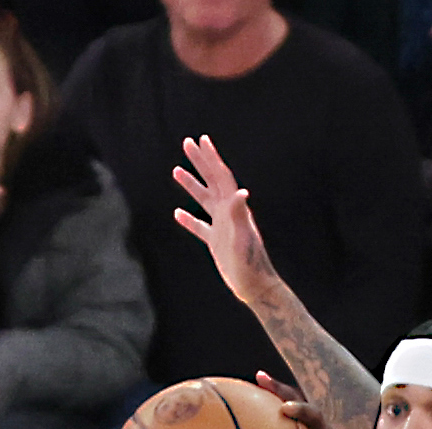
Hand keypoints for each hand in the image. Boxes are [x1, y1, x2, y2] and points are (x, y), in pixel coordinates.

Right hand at [172, 134, 280, 306]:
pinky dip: (188, 219)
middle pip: (211, 181)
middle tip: (187, 142)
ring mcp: (221, 226)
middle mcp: (228, 213)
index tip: (201, 140)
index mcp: (234, 208)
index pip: (221, 176)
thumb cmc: (250, 263)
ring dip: (191, 184)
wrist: (254, 285)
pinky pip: (199, 226)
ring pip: (203, 200)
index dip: (211, 158)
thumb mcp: (243, 238)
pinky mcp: (216, 242)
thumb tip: (241, 192)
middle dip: (200, 161)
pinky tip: (178, 214)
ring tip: (176, 170)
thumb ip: (240, 214)